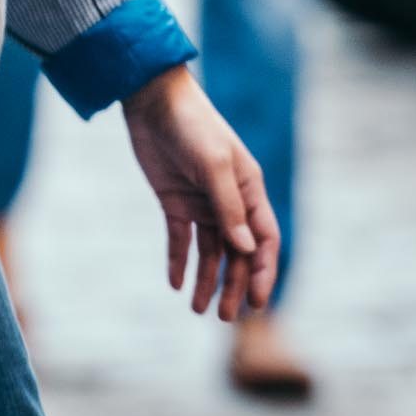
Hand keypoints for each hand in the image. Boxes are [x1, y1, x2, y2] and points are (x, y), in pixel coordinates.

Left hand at [121, 65, 279, 320]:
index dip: (264, 272)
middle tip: (224, 316)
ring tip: (198, 309)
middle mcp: (228, 201)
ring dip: (207, 279)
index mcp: (248, 191)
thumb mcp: (213, 164)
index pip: (264, 241)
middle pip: (238, 253)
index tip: (259, 303)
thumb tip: (246, 250)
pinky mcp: (173, 201)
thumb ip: (229, 207)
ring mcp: (201, 202)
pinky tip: (175, 284)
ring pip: (210, 251)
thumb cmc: (191, 125)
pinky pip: (180, 239)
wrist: (151, 99)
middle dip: (235, 285)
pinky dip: (179, 261)